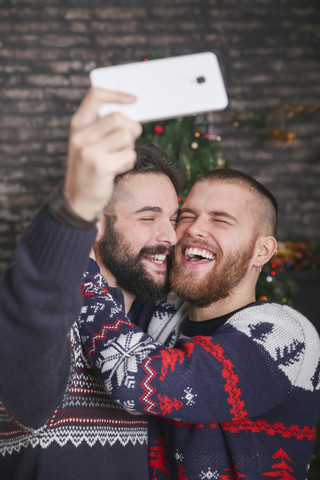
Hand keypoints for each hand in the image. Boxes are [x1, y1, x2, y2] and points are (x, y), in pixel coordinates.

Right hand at [64, 87, 141, 220]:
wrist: (78, 197)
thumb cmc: (90, 167)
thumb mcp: (88, 142)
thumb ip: (104, 126)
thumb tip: (132, 111)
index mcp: (77, 125)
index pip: (95, 96)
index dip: (117, 94)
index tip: (133, 99)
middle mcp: (80, 135)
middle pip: (118, 117)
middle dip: (131, 129)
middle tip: (128, 141)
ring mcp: (89, 151)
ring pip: (126, 136)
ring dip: (129, 148)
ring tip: (119, 158)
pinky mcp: (100, 166)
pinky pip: (129, 155)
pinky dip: (128, 162)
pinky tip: (117, 169)